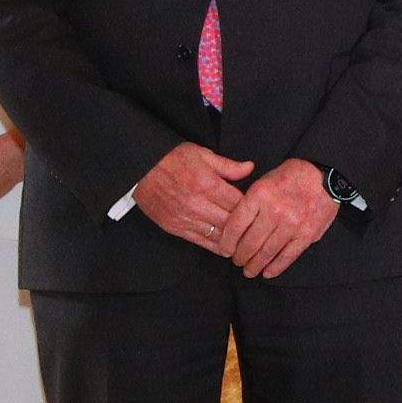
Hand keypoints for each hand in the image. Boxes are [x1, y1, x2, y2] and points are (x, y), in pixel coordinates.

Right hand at [133, 140, 252, 251]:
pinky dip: (215, 246)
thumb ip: (228, 166)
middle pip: (231, 223)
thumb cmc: (174, 158)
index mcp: (207, 184)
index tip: (260, 212)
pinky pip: (200, 241)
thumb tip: (251, 168)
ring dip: (233, 241)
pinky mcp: (175, 227)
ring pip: (217, 236)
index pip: (239, 203)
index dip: (252, 209)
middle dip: (246, 228)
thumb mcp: (203, 154)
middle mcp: (197, 204)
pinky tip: (227, 248)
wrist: (141, 168)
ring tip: (246, 244)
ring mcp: (185, 218)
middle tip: (258, 231)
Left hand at [215, 166, 342, 280]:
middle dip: (240, 256)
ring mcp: (292, 224)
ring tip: (249, 271)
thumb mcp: (264, 180)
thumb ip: (250, 203)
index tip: (224, 250)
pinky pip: (288, 256)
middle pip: (249, 242)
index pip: (235, 225)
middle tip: (237, 261)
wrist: (324, 175)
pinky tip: (267, 273)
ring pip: (267, 252)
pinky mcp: (306, 234)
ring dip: (255, 265)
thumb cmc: (291, 177)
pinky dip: (276, 267)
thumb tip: (236, 229)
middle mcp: (275, 210)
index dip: (227, 242)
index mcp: (260, 194)